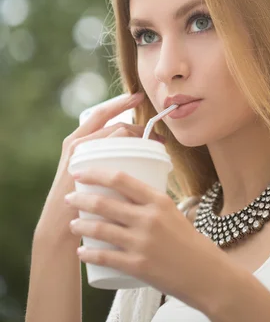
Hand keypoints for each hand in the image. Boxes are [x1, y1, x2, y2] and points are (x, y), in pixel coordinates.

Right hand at [35, 92, 163, 241]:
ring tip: (155, 146)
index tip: (138, 96)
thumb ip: (103, 157)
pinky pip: (116, 153)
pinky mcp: (86, 169)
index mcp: (77, 139)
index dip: (120, 102)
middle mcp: (77, 143)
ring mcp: (80, 156)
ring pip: (118, 136)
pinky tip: (144, 157)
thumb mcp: (88, 171)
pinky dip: (132, 151)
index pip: (102, 113)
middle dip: (139, 126)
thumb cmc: (80, 200)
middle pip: (116, 125)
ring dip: (140, 138)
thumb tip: (130, 149)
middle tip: (157, 135)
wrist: (60, 226)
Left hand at [65, 167, 231, 312]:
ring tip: (72, 224)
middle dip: (81, 199)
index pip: (122, 179)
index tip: (82, 172)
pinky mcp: (138, 265)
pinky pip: (105, 258)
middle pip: (105, 203)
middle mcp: (149, 218)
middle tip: (69, 198)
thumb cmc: (188, 241)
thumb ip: (150, 201)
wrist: (205, 273)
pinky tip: (81, 252)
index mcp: (158, 200)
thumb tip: (124, 192)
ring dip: (81, 225)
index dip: (97, 173)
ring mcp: (142, 242)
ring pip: (100, 229)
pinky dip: (89, 255)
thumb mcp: (172, 211)